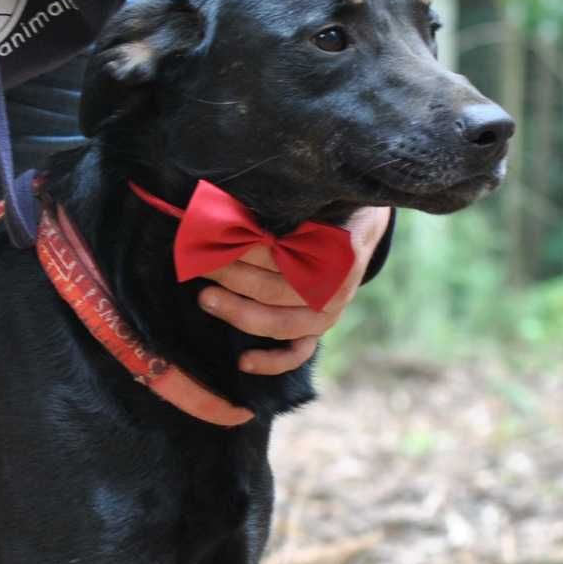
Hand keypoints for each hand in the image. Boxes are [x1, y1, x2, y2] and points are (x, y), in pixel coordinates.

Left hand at [194, 206, 391, 374]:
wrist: (361, 224)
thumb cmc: (330, 209)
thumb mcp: (321, 201)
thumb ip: (291, 211)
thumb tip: (238, 209)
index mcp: (338, 256)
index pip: (283, 257)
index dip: (247, 250)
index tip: (215, 239)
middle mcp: (335, 290)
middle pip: (274, 289)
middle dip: (232, 276)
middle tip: (201, 263)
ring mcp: (328, 314)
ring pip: (279, 322)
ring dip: (238, 311)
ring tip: (206, 298)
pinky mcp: (319, 329)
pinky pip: (297, 353)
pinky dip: (272, 361)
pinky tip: (244, 362)